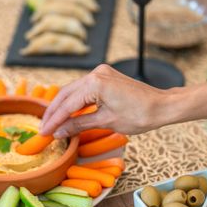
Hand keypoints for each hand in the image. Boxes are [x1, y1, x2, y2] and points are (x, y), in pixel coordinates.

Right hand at [39, 65, 168, 137]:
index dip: (54, 120)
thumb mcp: (106, 122)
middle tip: (44, 128)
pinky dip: (74, 102)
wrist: (162, 106)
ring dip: (63, 107)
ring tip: (52, 123)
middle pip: (66, 94)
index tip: (44, 133)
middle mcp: (96, 73)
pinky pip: (84, 89)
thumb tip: (59, 132)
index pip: (67, 104)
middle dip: (54, 112)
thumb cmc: (140, 114)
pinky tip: (68, 113)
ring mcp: (101, 73)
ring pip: (73, 91)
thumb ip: (79, 124)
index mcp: (95, 83)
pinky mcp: (106, 77)